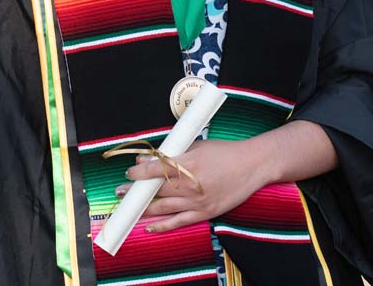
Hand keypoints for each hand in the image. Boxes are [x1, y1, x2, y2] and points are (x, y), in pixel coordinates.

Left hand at [119, 139, 270, 232]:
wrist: (252, 166)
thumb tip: (149, 159)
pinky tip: (149, 226)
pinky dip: (162, 226)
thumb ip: (173, 153)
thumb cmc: (225, 152)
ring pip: (163, 207)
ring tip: (128, 208)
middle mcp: (191, 184)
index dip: (138, 173)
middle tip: (120, 192)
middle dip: (135, 192)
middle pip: (155, 190)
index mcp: (188, 163)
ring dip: (143, 208)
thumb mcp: (198, 146)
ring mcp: (197, 201)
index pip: (156, 169)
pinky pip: (178, 222)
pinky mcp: (205, 213)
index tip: (129, 173)